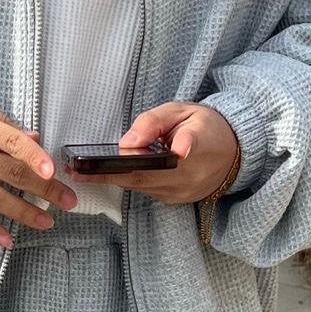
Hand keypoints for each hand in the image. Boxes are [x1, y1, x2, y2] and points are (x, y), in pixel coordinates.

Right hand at [0, 86, 76, 246]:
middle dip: (44, 189)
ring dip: (23, 213)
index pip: (12, 142)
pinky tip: (7, 240)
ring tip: (47, 222)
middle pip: (11, 174)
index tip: (53, 171)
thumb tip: (35, 138)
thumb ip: (5, 124)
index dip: (34, 156)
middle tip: (69, 201)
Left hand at [70, 102, 238, 204]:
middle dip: (108, 174)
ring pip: (142, 186)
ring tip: (84, 170)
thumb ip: (154, 123)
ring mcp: (183, 193)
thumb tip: (127, 142)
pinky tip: (112, 173)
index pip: (170, 154)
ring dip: (114, 178)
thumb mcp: (182, 111)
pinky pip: (148, 191)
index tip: (120, 154)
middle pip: (143, 177)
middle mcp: (189, 176)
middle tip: (77, 169)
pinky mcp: (176, 200)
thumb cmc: (206, 127)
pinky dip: (130, 181)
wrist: (233, 153)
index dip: (145, 157)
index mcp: (197, 146)